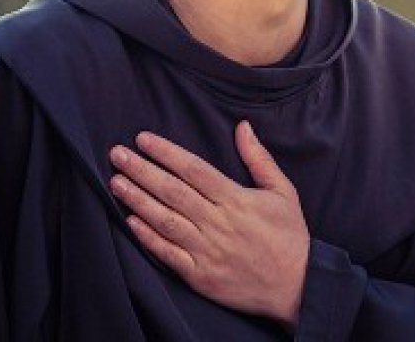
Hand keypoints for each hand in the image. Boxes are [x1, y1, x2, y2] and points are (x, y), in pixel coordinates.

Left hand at [109, 121, 308, 326]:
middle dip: (142, 170)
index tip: (143, 138)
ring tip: (116, 182)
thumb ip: (259, 158)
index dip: (166, 152)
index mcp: (236, 200)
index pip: (193, 169)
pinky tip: (129, 221)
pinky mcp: (200, 277)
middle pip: (172, 191)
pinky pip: (168, 254)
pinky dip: (147, 237)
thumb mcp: (283, 192)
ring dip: (137, 200)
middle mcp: (218, 223)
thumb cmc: (289, 236)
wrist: (298, 288)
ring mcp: (207, 251)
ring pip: (165, 220)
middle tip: (117, 154)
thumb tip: (242, 126)